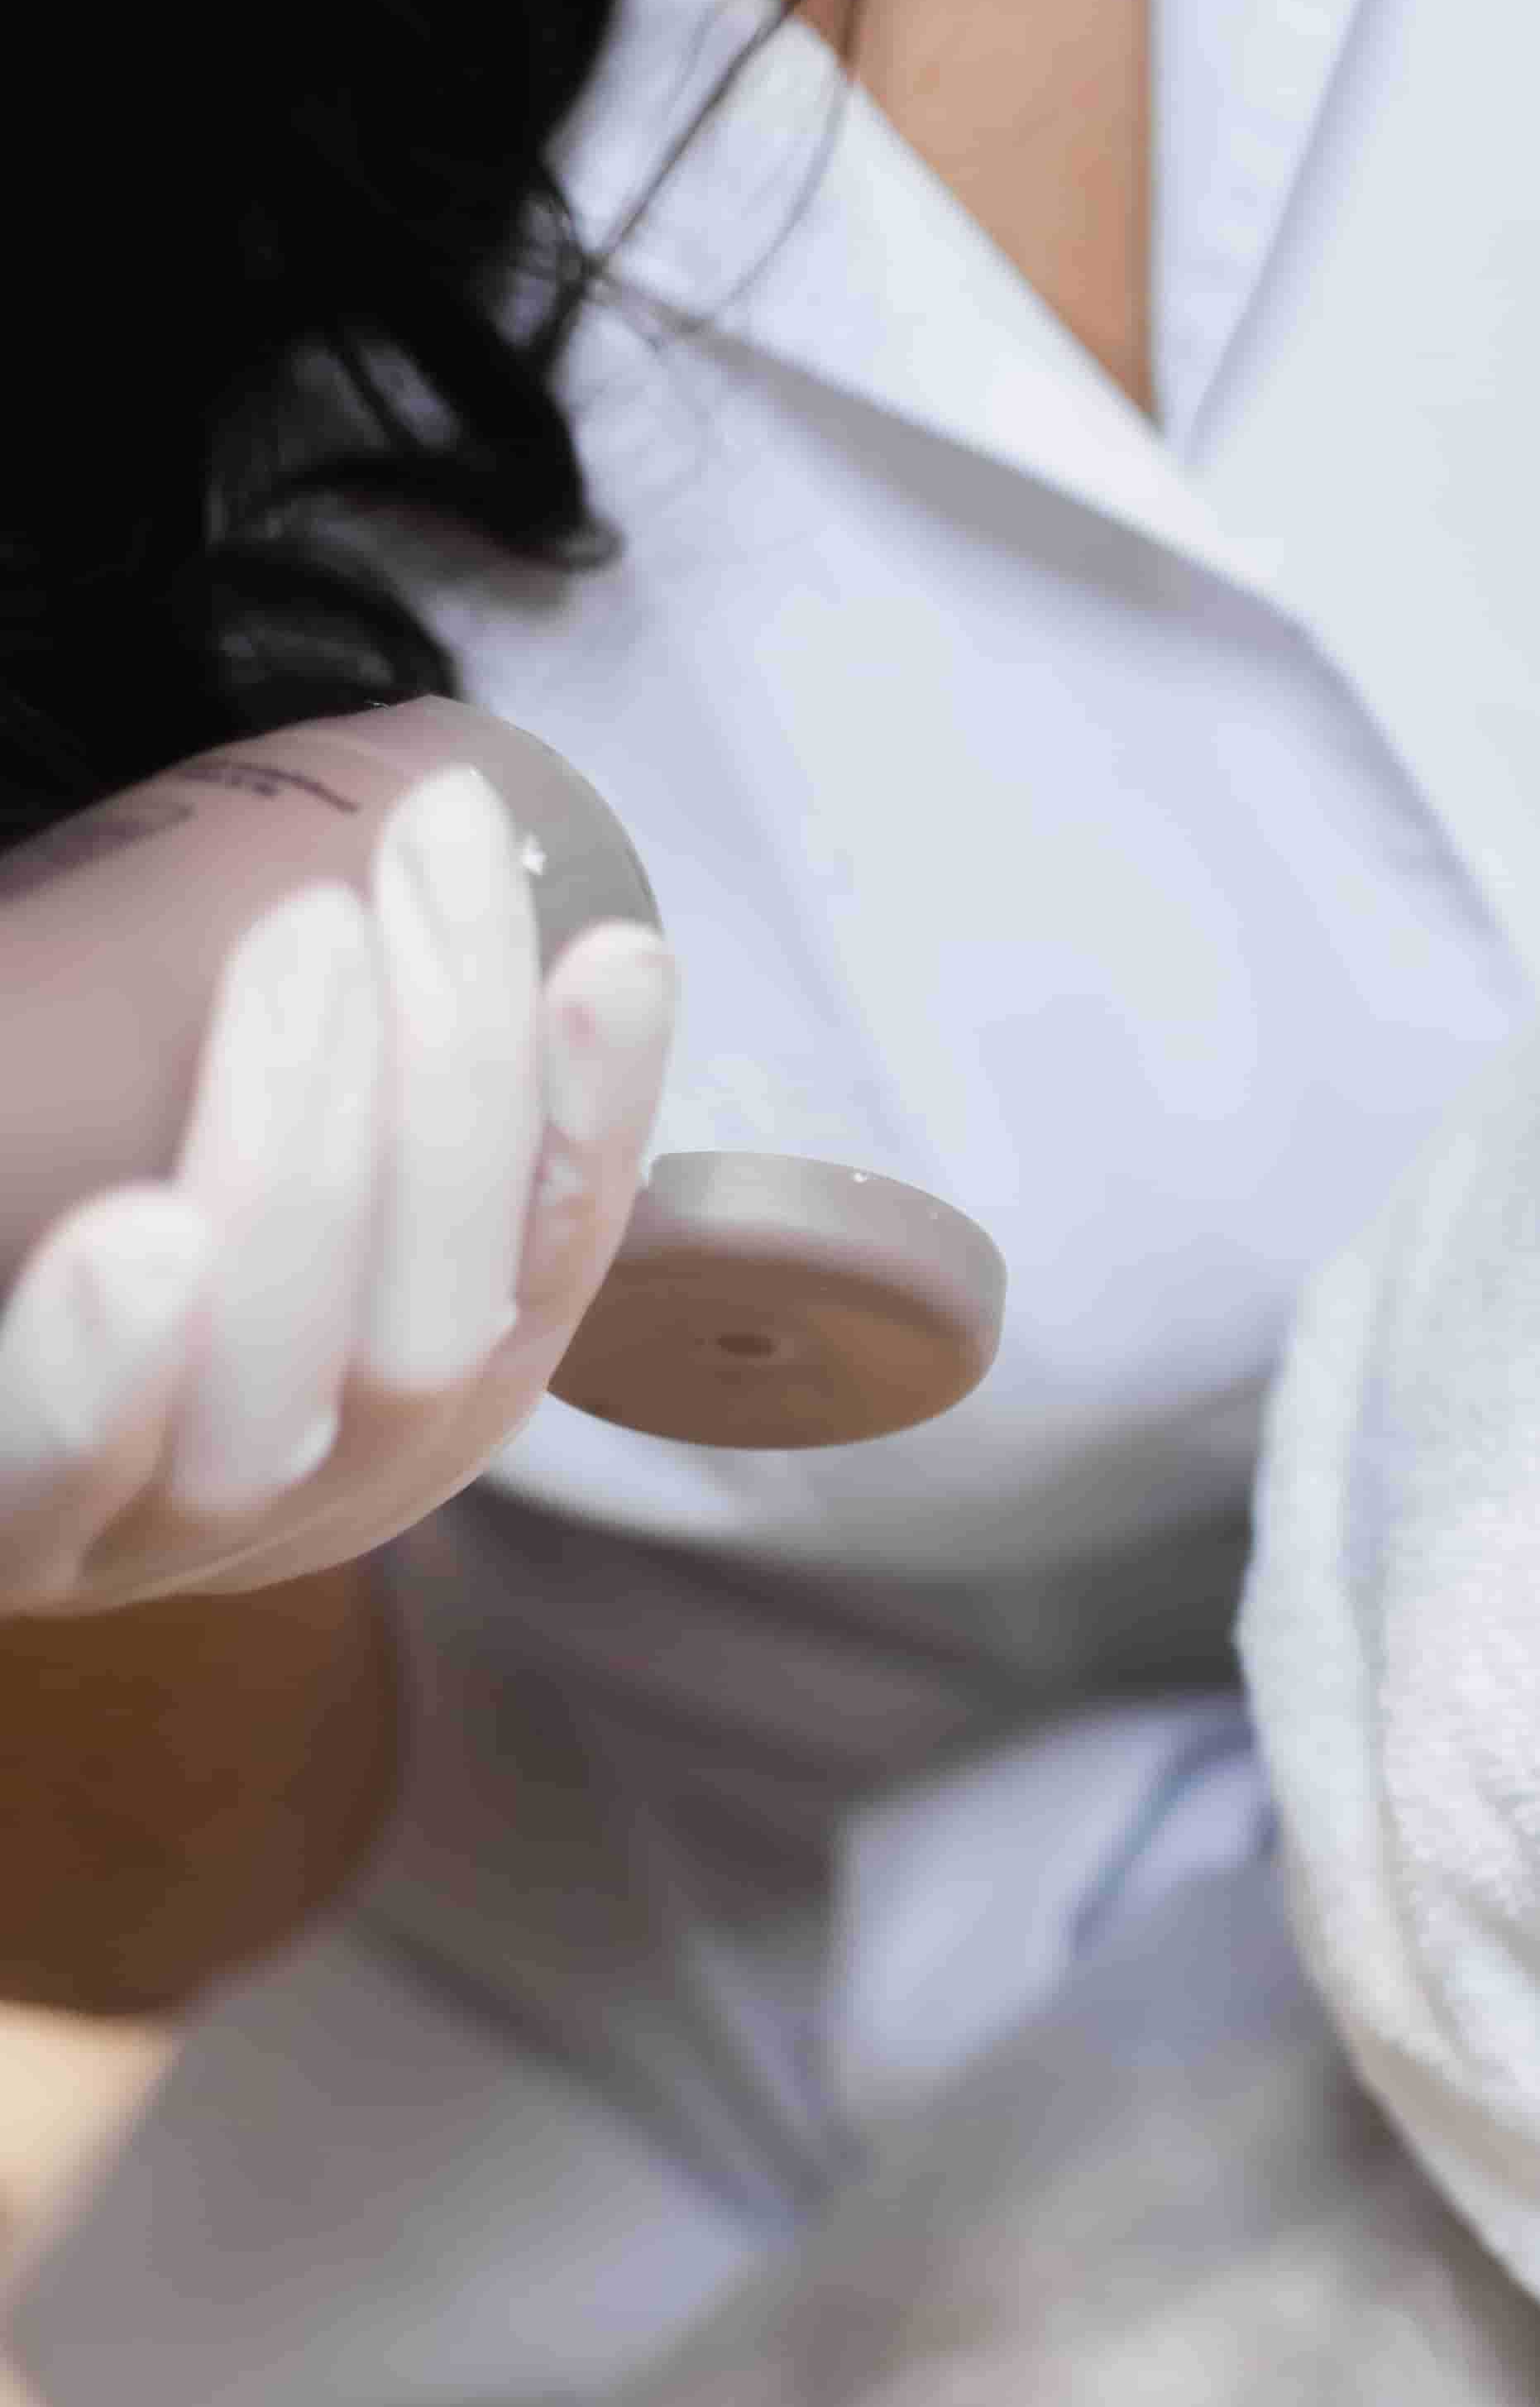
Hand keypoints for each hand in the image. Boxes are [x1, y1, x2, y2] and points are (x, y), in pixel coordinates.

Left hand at [0, 766, 677, 1617]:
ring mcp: (154, 1548)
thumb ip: (338, 1082)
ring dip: (312, 1152)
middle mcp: (317, 1494)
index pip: (540, 1265)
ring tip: (308, 941)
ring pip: (280, 1386)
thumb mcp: (250, 1162)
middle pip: (435, 1324)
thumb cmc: (81, 1269)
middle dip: (458, 1075)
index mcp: (412, 1404)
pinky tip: (140, 1236)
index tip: (611, 949)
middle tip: (429, 862)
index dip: (596, 1113)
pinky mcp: (3, 1552)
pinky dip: (109, 1369)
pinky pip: (57, 1485)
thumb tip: (431, 854)